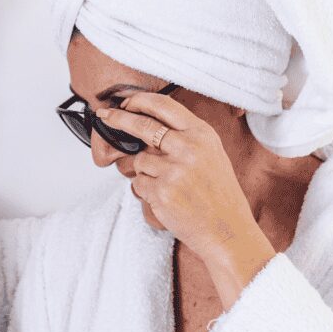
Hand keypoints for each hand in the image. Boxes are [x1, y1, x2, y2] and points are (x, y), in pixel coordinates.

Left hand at [97, 93, 274, 275]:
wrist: (228, 230)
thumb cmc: (218, 194)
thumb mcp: (211, 154)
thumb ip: (184, 136)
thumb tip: (146, 121)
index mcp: (202, 134)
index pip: (164, 106)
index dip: (139, 101)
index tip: (124, 102)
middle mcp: (188, 148)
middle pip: (142, 125)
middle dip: (118, 118)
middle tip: (104, 114)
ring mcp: (174, 170)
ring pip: (139, 160)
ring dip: (145, 172)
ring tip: (169, 186)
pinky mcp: (161, 191)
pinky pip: (138, 183)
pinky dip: (145, 191)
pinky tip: (167, 199)